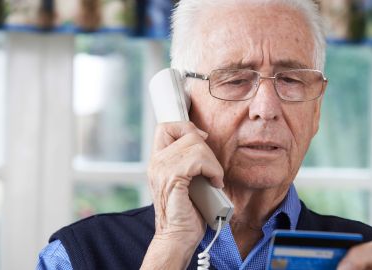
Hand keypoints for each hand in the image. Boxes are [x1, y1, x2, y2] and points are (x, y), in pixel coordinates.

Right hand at [142, 122, 223, 268]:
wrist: (177, 238)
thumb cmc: (186, 213)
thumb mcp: (186, 180)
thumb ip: (189, 161)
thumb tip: (203, 140)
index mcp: (158, 161)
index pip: (166, 127)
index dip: (187, 128)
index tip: (202, 142)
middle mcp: (156, 162)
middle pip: (186, 133)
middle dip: (207, 149)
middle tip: (212, 170)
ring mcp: (162, 170)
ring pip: (195, 145)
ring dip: (212, 162)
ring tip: (214, 179)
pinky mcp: (172, 179)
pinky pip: (199, 160)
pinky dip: (213, 170)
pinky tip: (214, 183)